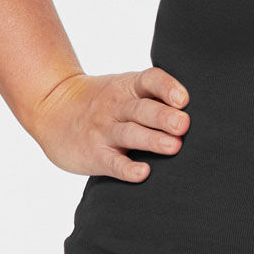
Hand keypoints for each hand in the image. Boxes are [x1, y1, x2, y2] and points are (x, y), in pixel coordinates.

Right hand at [28, 68, 189, 179]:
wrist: (52, 109)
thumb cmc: (103, 101)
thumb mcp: (123, 88)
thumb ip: (154, 95)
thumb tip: (202, 107)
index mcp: (128, 86)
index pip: (150, 80)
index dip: (167, 87)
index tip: (183, 98)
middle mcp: (117, 106)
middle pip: (142, 109)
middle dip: (164, 117)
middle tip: (184, 125)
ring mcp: (104, 130)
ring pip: (130, 134)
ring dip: (152, 140)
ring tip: (174, 147)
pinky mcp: (94, 154)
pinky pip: (112, 162)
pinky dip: (127, 168)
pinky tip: (142, 173)